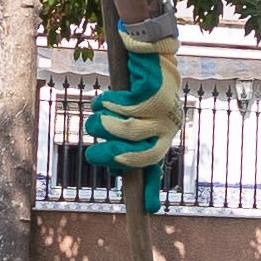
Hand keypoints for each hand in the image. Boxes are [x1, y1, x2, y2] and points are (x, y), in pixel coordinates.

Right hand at [85, 9, 181, 213]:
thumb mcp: (140, 114)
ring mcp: (162, 111)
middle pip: (139, 157)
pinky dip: (107, 104)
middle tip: (93, 153)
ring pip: (126, 131)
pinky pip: (121, 108)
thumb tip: (118, 168)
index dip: (152, 190)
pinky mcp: (153, 93)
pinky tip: (106, 97)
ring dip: (104, 124)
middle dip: (112, 157)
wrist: (151, 49)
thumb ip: (132, 139)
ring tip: (96, 115)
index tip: (150, 211)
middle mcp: (167, 127)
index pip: (156, 166)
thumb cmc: (142, 84)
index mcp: (163, 135)